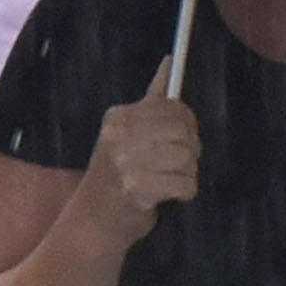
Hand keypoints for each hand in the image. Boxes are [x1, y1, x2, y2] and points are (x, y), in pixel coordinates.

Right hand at [75, 61, 202, 237]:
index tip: (182, 139)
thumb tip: (170, 63)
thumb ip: (150, 102)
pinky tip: (170, 196)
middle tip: (178, 165)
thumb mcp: (127, 133)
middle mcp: (119, 136)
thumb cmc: (117, 177)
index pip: (173, 107)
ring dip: (188, 174)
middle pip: (184, 131)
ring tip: (170, 181)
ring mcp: (125, 162)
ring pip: (187, 158)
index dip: (188, 124)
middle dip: (191, 151)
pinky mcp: (136, 189)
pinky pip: (185, 184)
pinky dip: (185, 193)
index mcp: (118, 117)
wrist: (94, 221)